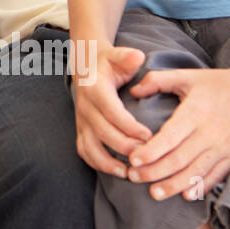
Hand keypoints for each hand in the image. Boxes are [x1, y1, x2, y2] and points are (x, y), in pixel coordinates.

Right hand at [72, 44, 152, 178]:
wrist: (85, 66)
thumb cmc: (108, 63)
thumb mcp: (117, 55)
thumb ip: (127, 57)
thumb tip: (138, 57)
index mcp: (94, 88)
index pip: (111, 111)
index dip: (129, 126)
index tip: (149, 136)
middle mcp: (85, 106)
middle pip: (103, 132)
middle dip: (126, 147)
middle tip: (147, 155)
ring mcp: (81, 120)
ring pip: (90, 146)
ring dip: (109, 162)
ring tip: (131, 173)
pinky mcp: (81, 129)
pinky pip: (84, 151)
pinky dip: (98, 164)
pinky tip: (118, 172)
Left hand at [121, 65, 229, 201]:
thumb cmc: (218, 83)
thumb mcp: (187, 75)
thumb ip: (157, 80)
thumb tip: (133, 91)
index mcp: (195, 112)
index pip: (169, 138)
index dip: (150, 152)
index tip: (132, 160)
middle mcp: (209, 133)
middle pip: (178, 159)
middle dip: (154, 172)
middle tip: (134, 177)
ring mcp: (223, 147)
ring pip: (195, 172)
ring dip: (173, 185)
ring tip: (154, 193)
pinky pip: (215, 176)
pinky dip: (200, 187)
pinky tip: (185, 195)